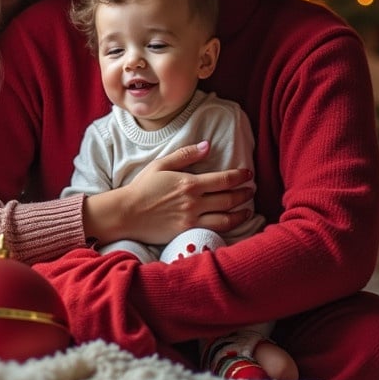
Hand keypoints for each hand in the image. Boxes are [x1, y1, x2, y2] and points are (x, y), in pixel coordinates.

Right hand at [83, 141, 254, 245]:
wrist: (127, 213)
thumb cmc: (143, 187)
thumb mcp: (162, 164)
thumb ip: (186, 154)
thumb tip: (207, 146)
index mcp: (189, 183)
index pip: (224, 179)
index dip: (239, 176)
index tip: (248, 174)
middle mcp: (194, 202)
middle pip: (228, 199)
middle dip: (244, 194)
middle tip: (251, 190)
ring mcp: (192, 220)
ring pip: (226, 218)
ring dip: (241, 213)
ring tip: (247, 208)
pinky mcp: (187, 233)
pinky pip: (214, 231)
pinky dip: (227, 228)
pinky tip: (231, 224)